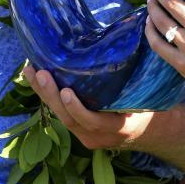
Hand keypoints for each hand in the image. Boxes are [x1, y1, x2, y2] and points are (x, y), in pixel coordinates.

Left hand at [21, 63, 155, 149]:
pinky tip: (38, 80)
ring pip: (62, 118)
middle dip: (51, 96)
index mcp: (118, 127)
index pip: (92, 122)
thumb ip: (132, 85)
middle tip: (39, 74)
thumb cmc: (152, 110)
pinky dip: (50, 98)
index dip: (77, 109)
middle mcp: (99, 136)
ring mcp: (88, 137)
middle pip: (69, 120)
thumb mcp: (146, 100)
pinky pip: (63, 116)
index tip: (66, 91)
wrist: (154, 134)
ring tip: (31, 72)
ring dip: (44, 95)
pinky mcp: (81, 132)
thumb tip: (127, 46)